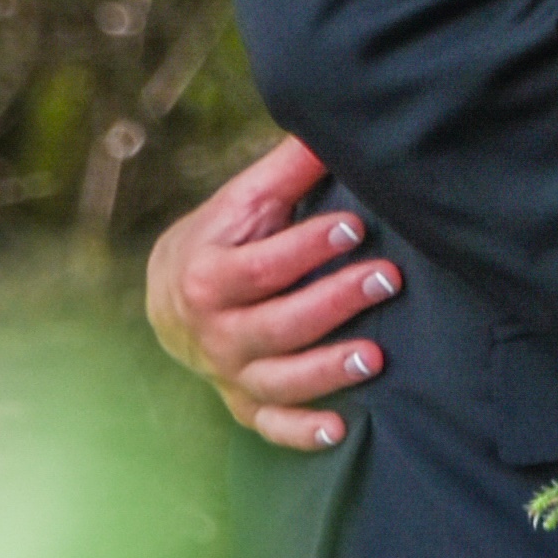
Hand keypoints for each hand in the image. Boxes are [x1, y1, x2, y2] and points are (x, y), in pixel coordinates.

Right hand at [144, 135, 399, 449]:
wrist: (170, 292)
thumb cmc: (221, 238)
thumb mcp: (244, 201)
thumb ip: (286, 171)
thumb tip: (334, 125)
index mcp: (206, 276)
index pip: (261, 267)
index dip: (307, 247)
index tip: (354, 226)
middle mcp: (213, 332)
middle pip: (276, 325)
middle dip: (334, 303)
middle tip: (387, 279)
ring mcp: (227, 373)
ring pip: (278, 380)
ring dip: (327, 372)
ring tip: (376, 357)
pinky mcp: (243, 402)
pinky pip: (270, 425)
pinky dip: (301, 432)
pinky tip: (340, 428)